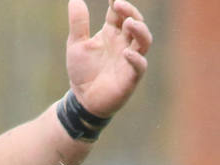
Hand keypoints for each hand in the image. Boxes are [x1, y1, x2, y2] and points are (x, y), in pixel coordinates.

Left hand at [65, 0, 151, 117]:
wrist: (83, 99)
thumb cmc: (82, 71)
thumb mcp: (76, 44)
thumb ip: (78, 23)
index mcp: (111, 33)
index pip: (119, 13)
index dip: (117, 3)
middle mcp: (123, 44)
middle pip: (135, 22)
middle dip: (130, 11)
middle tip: (118, 5)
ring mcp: (129, 60)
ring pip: (144, 41)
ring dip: (140, 30)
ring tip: (129, 23)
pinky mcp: (130, 78)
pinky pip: (139, 66)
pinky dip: (136, 59)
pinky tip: (126, 53)